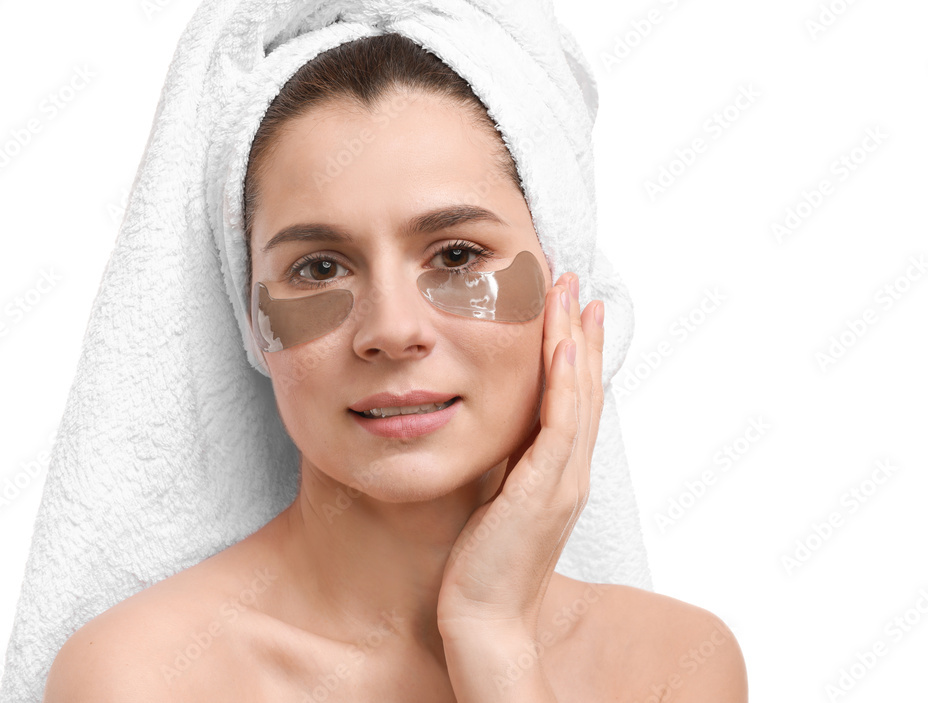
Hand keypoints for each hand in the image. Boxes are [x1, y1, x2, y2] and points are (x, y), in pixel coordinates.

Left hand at [436, 272, 604, 640]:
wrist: (485, 621)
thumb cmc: (484, 568)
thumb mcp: (497, 505)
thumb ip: (505, 471)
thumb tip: (494, 439)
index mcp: (559, 476)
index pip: (573, 403)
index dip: (576, 355)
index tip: (570, 313)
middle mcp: (570, 473)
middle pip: (583, 389)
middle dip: (580, 334)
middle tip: (578, 285)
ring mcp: (562, 481)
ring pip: (576, 397)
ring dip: (575, 342)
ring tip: (572, 295)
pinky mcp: (544, 490)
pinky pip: (560, 425)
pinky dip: (566, 383)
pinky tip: (562, 346)